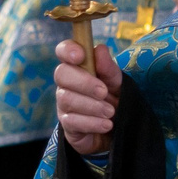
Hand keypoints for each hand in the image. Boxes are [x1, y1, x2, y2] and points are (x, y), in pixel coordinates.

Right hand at [54, 39, 123, 156]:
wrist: (114, 129)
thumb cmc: (112, 98)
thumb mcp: (116, 82)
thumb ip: (108, 67)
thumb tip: (100, 49)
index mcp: (77, 67)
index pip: (63, 51)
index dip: (68, 50)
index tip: (80, 56)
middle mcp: (66, 83)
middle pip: (61, 74)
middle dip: (84, 82)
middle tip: (104, 92)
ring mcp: (63, 104)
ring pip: (67, 99)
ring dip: (92, 106)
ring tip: (110, 112)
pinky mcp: (67, 124)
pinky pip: (72, 121)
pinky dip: (92, 123)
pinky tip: (106, 124)